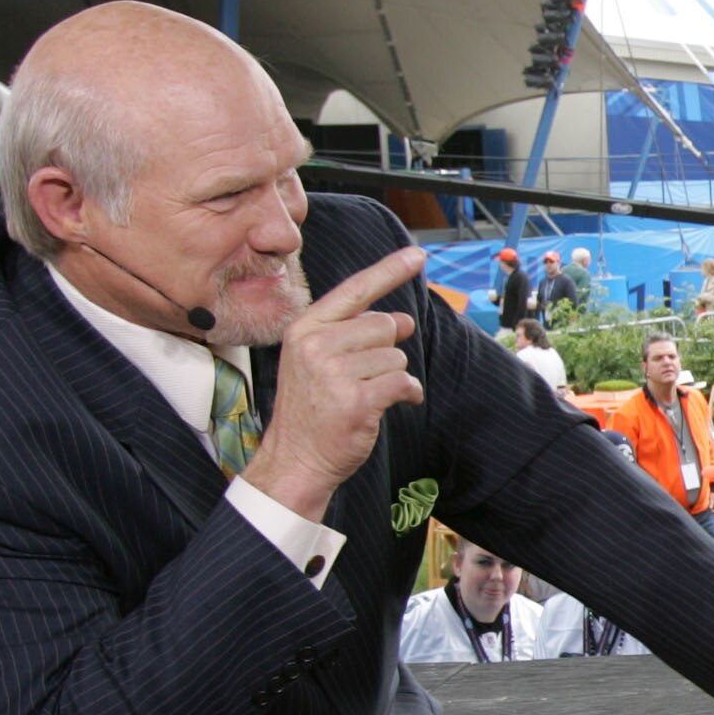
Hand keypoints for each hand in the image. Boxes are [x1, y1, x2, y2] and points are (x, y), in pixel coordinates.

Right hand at [240, 246, 427, 521]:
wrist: (295, 460)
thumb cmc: (312, 410)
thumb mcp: (319, 362)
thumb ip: (356, 335)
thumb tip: (404, 319)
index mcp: (305, 329)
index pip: (354, 290)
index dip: (389, 270)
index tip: (418, 254)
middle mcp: (316, 344)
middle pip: (384, 325)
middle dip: (387, 350)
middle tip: (365, 376)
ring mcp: (335, 372)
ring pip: (397, 357)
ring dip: (393, 377)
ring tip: (365, 396)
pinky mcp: (357, 400)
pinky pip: (404, 383)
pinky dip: (409, 395)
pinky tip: (393, 405)